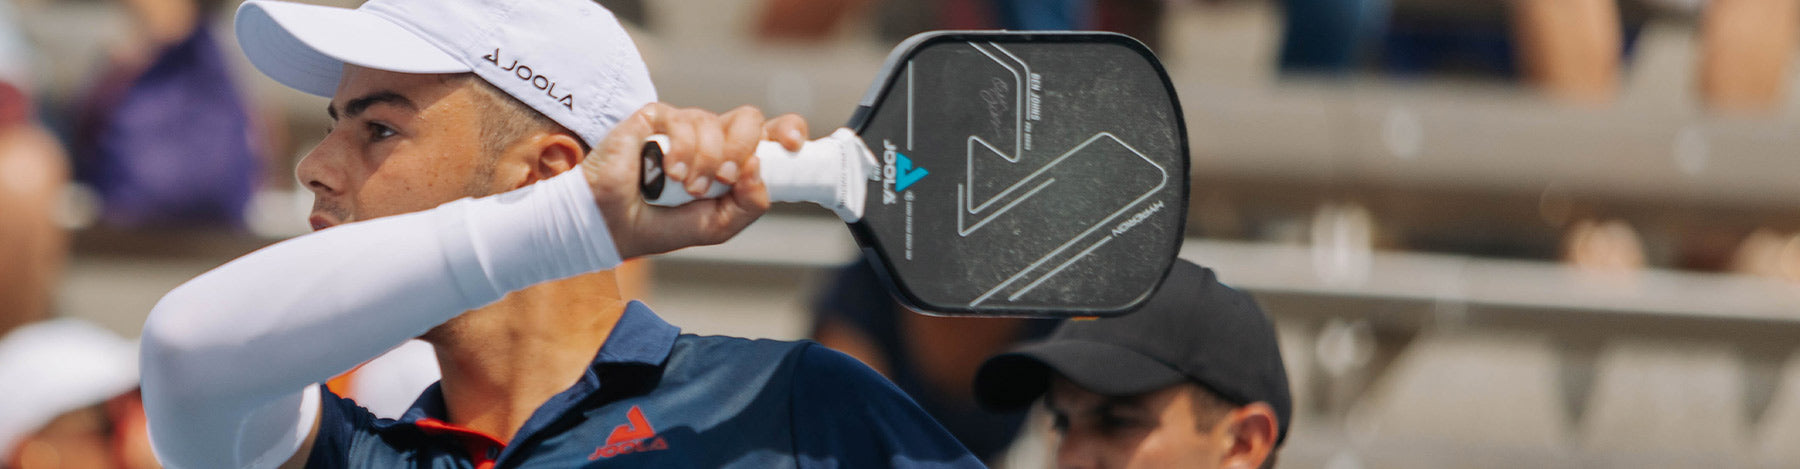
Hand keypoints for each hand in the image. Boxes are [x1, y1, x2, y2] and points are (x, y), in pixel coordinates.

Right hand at [583, 103, 807, 258]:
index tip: (794, 144)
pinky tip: (669, 172)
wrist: (614, 225)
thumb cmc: (662, 225)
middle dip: (741, 149)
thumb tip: (759, 170)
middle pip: (748, 120)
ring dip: (704, 160)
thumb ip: (747, 204)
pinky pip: (682, 120)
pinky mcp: (655, 118)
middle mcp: (712, 138)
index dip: (787, 130)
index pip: (769, 134)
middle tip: (722, 178)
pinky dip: (681, 150)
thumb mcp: (717, 226)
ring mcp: (684, 126)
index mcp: (732, 159)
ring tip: (685, 186)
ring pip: (714, 121)